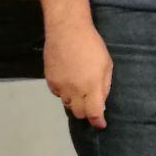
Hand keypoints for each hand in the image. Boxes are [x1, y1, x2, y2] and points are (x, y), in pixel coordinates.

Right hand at [37, 0, 111, 128]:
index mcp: (91, 86)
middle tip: (92, 104)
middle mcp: (74, 91)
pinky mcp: (49, 81)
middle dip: (87, 112)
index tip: (101, 125)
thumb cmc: (92, 45)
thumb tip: (101, 102)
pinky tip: (69, 80)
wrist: (67, 31)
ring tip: (80, 90)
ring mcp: (60, 87)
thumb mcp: (106, 64)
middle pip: (79, 113)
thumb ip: (104, 85)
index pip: (94, 113)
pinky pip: (58, 94)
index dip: (98, 122)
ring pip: (67, 104)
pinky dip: (65, 92)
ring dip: (75, 102)